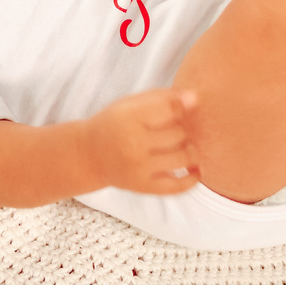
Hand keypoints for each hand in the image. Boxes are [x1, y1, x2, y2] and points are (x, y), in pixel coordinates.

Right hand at [80, 90, 199, 194]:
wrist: (90, 155)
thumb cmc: (115, 124)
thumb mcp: (131, 103)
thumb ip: (162, 98)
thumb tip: (195, 98)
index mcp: (129, 117)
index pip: (171, 109)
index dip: (182, 106)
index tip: (178, 108)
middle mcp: (133, 144)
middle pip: (178, 133)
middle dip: (181, 129)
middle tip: (171, 129)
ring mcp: (139, 168)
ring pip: (183, 158)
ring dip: (190, 151)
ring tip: (184, 147)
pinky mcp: (143, 187)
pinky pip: (177, 186)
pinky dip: (193, 177)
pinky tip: (195, 169)